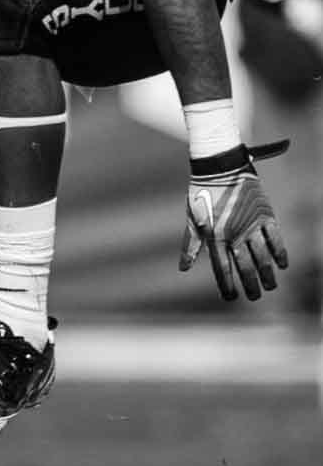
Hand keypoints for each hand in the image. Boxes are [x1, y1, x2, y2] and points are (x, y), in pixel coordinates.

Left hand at [179, 141, 288, 300]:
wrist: (220, 167)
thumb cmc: (201, 194)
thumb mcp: (192, 220)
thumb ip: (191, 245)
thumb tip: (183, 268)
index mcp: (214, 237)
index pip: (222, 268)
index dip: (227, 285)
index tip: (231, 298)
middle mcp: (234, 233)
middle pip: (244, 266)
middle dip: (250, 284)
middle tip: (254, 297)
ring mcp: (251, 224)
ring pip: (262, 256)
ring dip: (267, 273)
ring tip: (270, 287)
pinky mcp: (265, 214)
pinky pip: (275, 237)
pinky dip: (280, 252)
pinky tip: (282, 265)